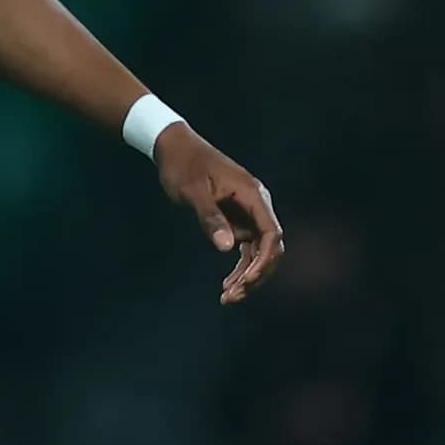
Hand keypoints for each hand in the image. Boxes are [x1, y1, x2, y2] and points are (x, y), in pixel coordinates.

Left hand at [153, 123, 283, 304]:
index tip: (246, 281)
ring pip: (258, 251)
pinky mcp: (236, 217)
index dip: (264, 260)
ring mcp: (248, 211)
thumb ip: (210, 217)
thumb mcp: (191, 191)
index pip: (271, 234)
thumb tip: (227, 247)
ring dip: (247, 275)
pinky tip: (228, 285)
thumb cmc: (182, 164)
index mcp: (252, 194)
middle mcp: (256, 204)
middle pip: (269, 247)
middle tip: (232, 296)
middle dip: (256, 274)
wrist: (173, 146)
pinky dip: (239, 266)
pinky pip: (245, 246)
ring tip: (227, 297)